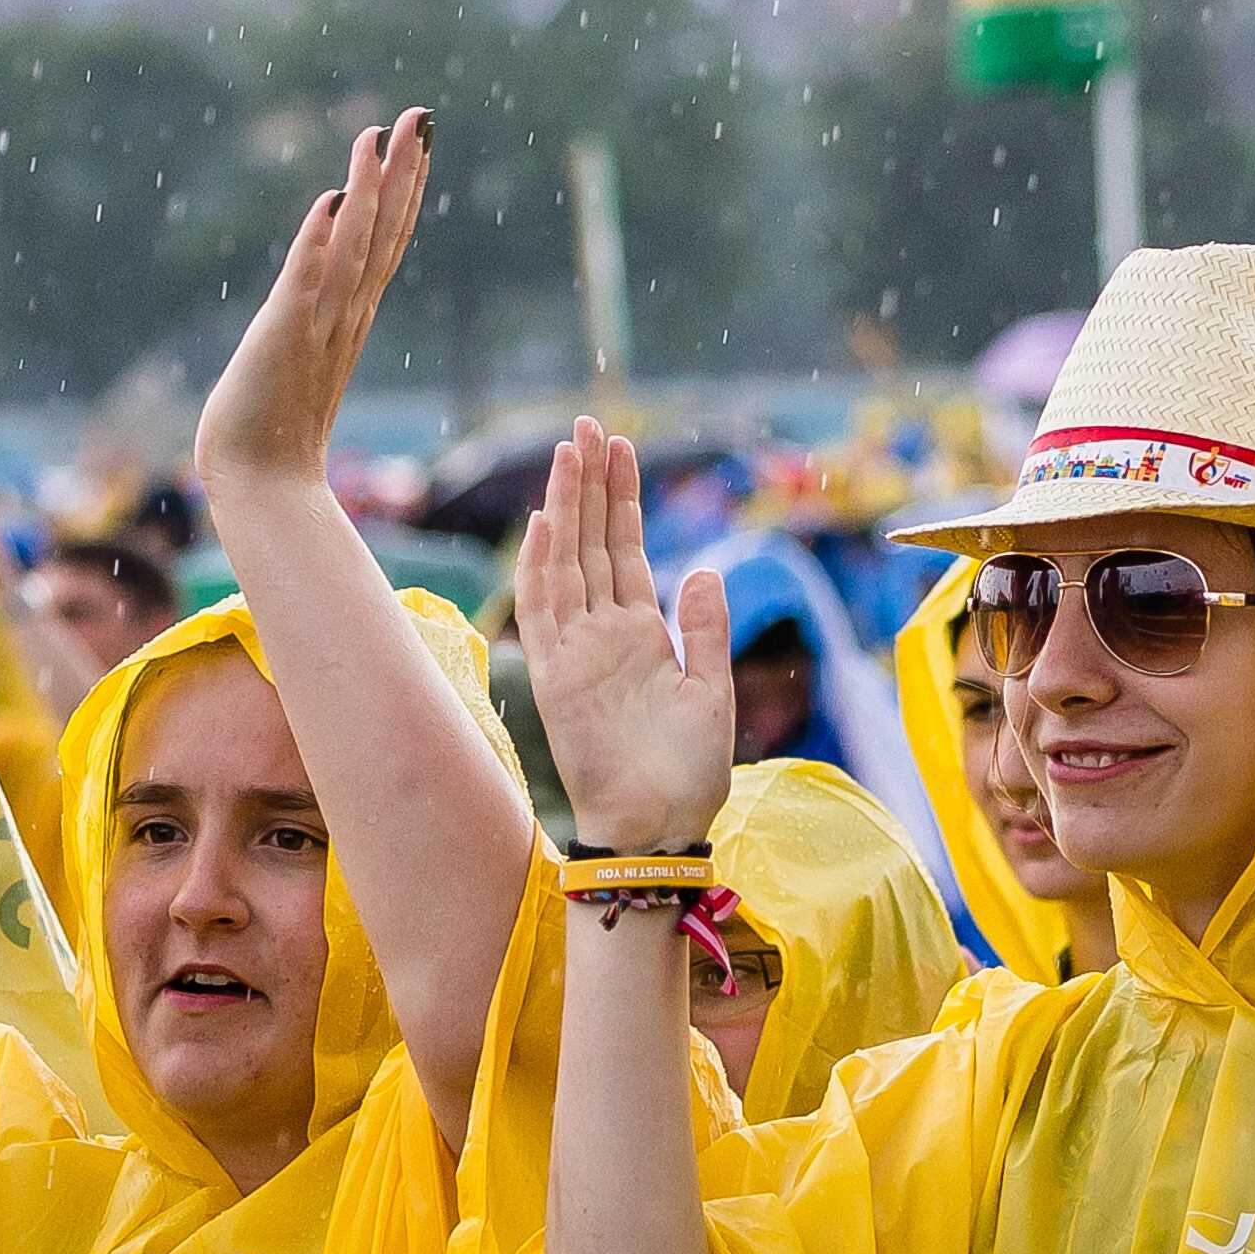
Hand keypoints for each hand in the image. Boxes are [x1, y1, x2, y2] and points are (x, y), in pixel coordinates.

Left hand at [197, 110, 429, 495]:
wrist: (261, 485)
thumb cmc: (271, 429)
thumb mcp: (296, 352)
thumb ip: (311, 311)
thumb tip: (319, 271)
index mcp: (349, 317)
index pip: (384, 241)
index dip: (402, 189)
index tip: (416, 140)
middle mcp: (344, 315)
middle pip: (384, 233)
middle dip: (402, 175)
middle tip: (419, 117)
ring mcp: (318, 325)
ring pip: (355, 247)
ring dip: (370, 193)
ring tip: (379, 138)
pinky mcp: (284, 335)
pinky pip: (305, 281)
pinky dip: (319, 243)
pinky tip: (330, 201)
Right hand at [511, 421, 732, 853]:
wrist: (660, 828)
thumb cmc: (688, 774)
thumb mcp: (712, 691)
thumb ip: (705, 630)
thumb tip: (705, 569)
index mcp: (641, 635)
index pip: (627, 551)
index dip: (623, 499)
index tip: (621, 449)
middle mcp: (603, 635)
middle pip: (593, 543)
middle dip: (591, 484)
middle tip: (589, 425)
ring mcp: (577, 652)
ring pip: (566, 563)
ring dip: (567, 509)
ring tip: (570, 452)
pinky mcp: (558, 677)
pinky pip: (547, 611)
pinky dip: (542, 567)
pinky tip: (545, 522)